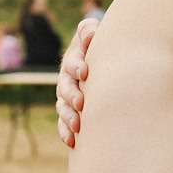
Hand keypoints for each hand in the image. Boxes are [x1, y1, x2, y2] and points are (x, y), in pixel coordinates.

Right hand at [54, 16, 100, 146]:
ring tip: (77, 126)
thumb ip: (89, 31)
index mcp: (74, 59)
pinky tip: (72, 141)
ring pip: (64, 107)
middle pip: (65, 87)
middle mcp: (68, 78)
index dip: (76, 66)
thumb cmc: (103, 45)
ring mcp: (68, 96)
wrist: (109, 61)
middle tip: (80, 102)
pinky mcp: (71, 112)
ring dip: (68, 117)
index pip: (72, 63)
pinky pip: (65, 124)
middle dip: (72, 95)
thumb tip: (90, 36)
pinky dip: (66, 132)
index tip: (85, 72)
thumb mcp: (94, 34)